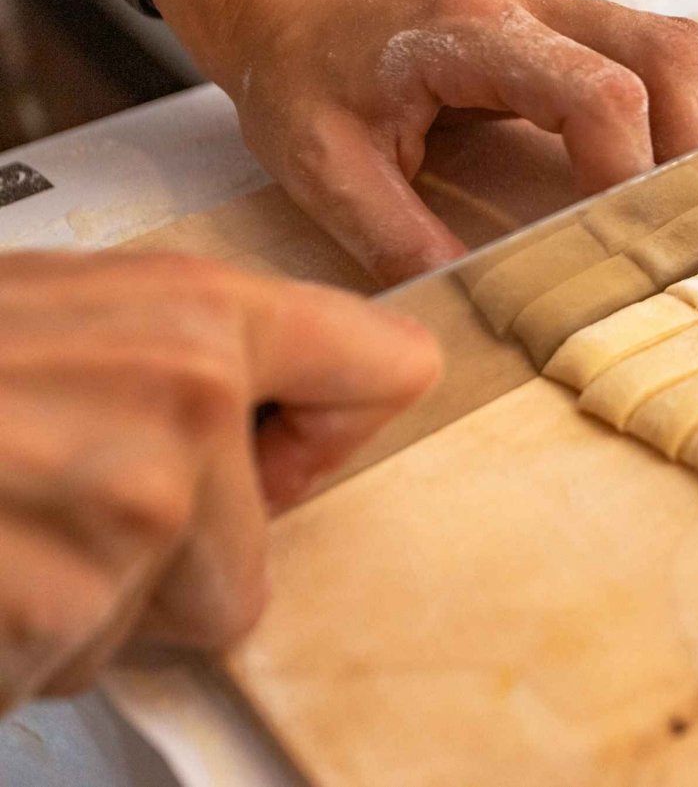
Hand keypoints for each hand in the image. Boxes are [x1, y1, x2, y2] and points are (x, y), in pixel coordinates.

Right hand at [0, 251, 439, 710]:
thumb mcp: (57, 308)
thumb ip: (177, 349)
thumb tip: (250, 388)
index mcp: (198, 316)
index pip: (386, 368)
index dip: (330, 429)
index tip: (287, 449)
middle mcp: (191, 406)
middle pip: (256, 553)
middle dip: (167, 560)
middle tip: (55, 495)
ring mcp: (141, 515)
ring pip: (171, 614)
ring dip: (86, 600)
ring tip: (7, 523)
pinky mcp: (71, 611)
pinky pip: (79, 663)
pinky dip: (23, 642)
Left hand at [154, 0, 697, 286]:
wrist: (286, 3)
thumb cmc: (299, 74)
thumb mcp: (324, 169)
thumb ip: (399, 239)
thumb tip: (482, 308)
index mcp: (470, 36)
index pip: (600, 93)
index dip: (633, 172)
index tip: (629, 242)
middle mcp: (532, 6)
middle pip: (668, 53)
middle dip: (695, 147)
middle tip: (684, 227)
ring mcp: (557, 7)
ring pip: (679, 46)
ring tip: (696, 201)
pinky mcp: (569, 23)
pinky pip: (660, 52)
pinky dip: (687, 110)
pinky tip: (675, 165)